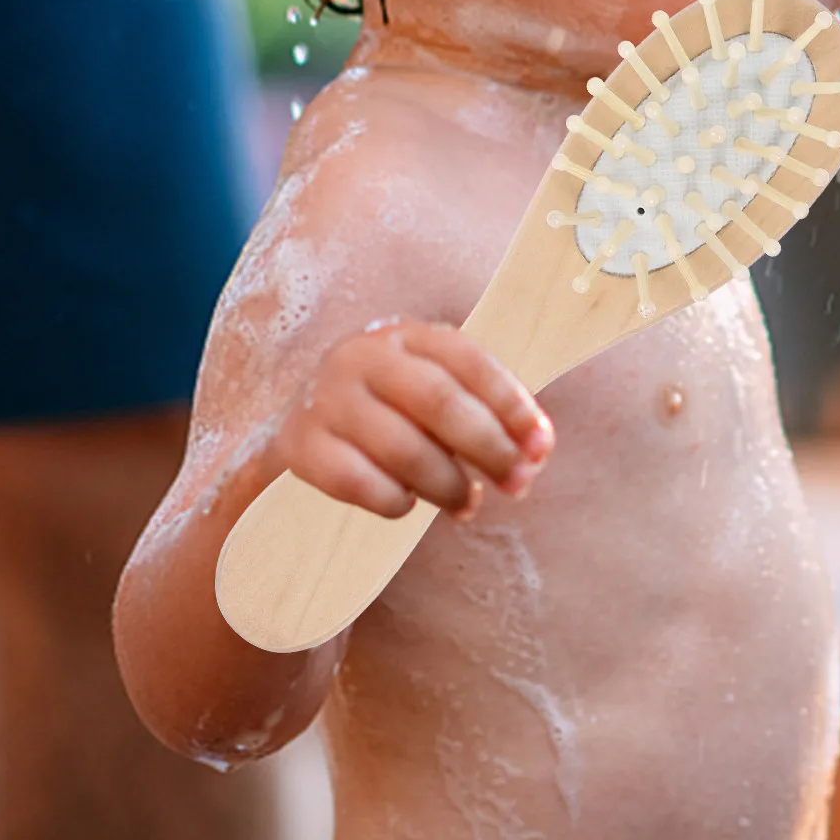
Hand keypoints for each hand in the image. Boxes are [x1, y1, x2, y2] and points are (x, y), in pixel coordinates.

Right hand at [274, 319, 554, 520]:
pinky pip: (358, 482)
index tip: (540, 446)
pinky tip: (407, 504)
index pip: (469, 361)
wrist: (298, 422)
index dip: (512, 405)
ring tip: (466, 504)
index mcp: (405, 335)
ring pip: (403, 448)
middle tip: (517, 483)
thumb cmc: (387, 409)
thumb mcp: (429, 389)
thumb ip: (482, 411)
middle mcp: (362, 357)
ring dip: (448, 485)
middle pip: (439, 402)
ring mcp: (327, 399)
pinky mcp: (300, 445)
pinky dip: (394, 501)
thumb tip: (535, 451)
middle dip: (488, 448)